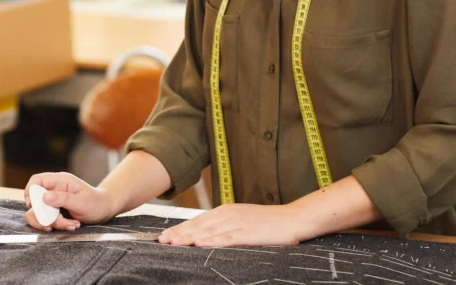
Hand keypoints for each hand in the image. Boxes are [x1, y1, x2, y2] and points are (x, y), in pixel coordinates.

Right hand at [23, 172, 118, 231]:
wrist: (105, 210)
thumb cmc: (96, 203)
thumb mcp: (82, 202)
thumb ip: (63, 199)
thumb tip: (44, 197)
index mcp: (60, 181)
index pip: (36, 181)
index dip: (30, 192)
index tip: (33, 206)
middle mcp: (54, 190)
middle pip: (35, 201)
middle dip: (45, 216)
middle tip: (58, 222)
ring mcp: (54, 201)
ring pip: (41, 214)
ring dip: (53, 223)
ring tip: (70, 225)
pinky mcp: (56, 211)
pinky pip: (49, 220)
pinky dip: (58, 226)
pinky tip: (71, 225)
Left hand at [159, 203, 301, 246]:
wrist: (294, 218)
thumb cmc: (270, 222)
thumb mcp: (243, 220)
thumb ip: (226, 226)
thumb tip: (208, 234)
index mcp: (226, 211)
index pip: (198, 220)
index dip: (181, 228)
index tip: (166, 235)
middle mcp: (228, 215)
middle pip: (199, 225)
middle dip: (179, 233)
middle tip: (162, 240)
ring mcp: (237, 223)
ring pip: (208, 231)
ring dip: (189, 237)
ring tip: (173, 242)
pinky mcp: (248, 233)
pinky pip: (226, 238)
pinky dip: (211, 240)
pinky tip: (199, 244)